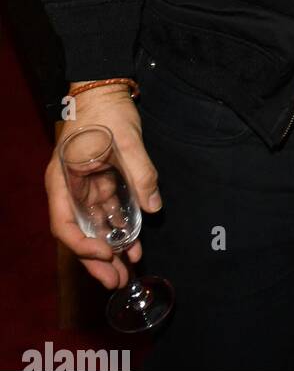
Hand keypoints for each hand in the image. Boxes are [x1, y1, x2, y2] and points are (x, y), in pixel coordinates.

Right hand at [45, 84, 160, 290]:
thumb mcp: (127, 139)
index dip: (83, 245)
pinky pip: (107, 211)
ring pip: (94, 226)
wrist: (104, 88)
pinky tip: (134, 243)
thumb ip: (141, 173)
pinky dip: (119, 228)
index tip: (107, 253)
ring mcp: (84, 187)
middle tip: (116, 281)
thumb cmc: (106, 110)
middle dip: (97, 260)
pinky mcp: (99, 182)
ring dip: (110, 247)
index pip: (64, 224)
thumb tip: (153, 207)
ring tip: (127, 269)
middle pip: (79, 233)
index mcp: (63, 180)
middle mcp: (69, 189)